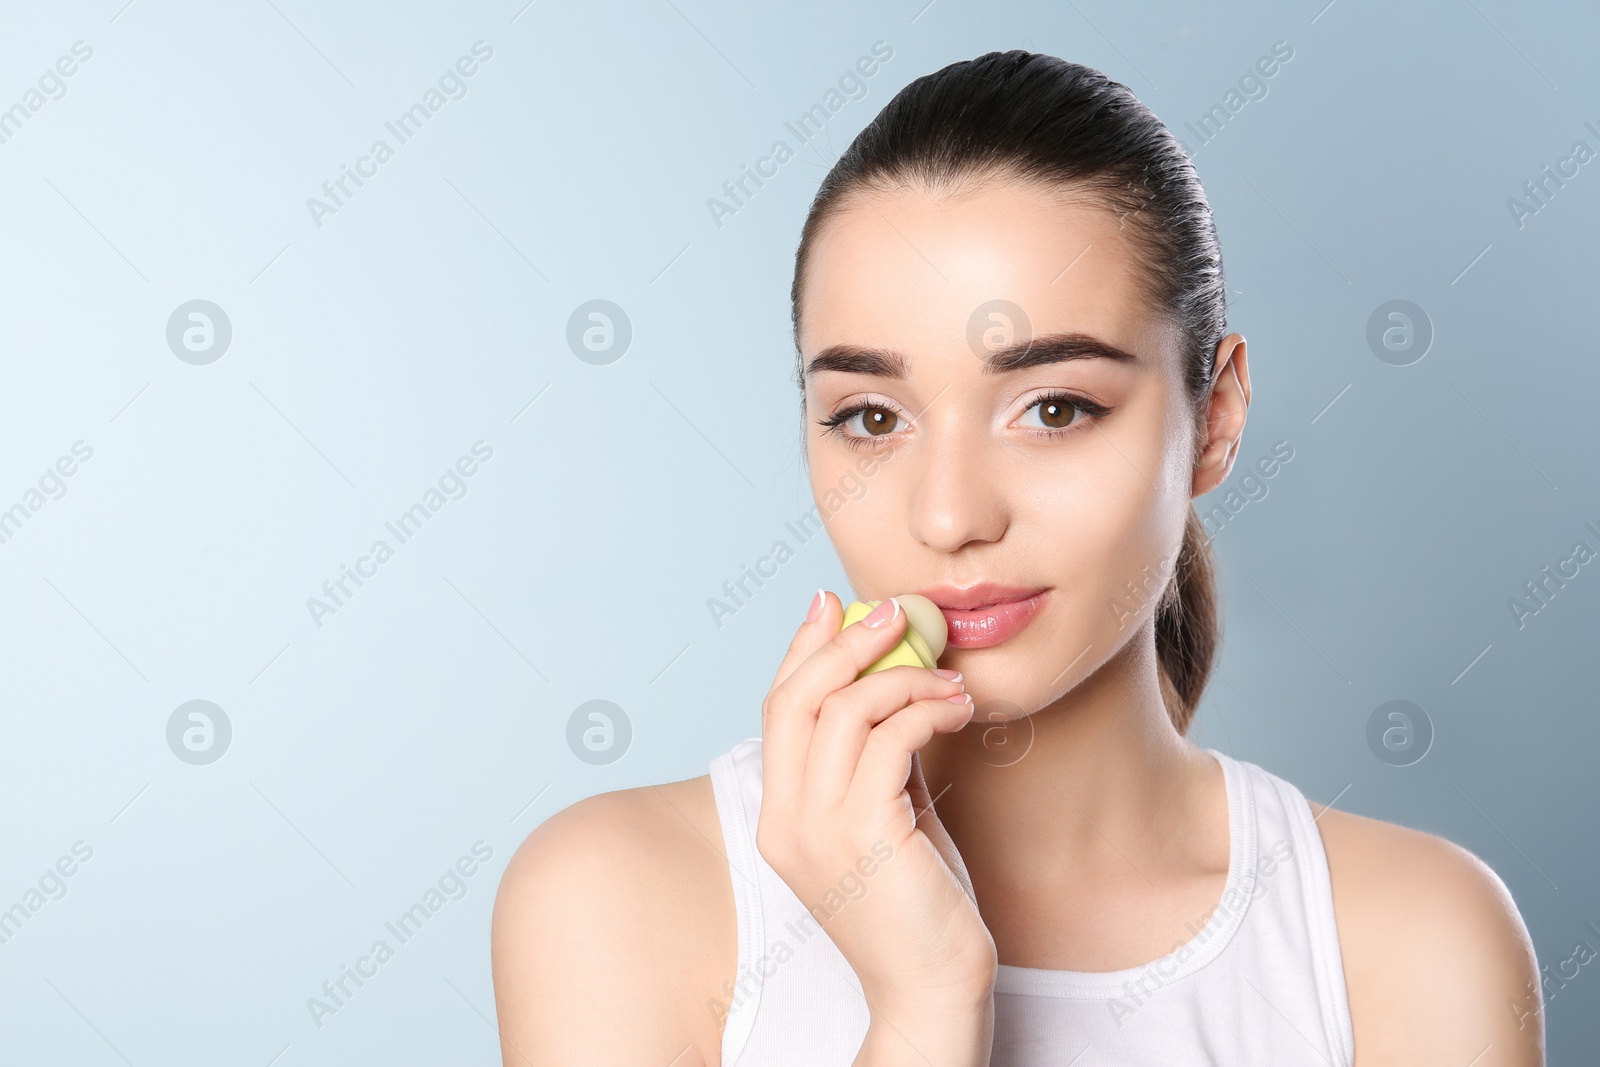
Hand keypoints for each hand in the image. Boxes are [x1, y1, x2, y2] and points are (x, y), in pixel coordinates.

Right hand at [757, 590, 998, 1017]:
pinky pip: (889, 738)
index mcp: (780, 816)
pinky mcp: (864, 835)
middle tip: (895, 611)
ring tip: (949, 677)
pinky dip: (925, 708)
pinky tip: (957, 708)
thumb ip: (878, 758)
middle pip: (795, 698)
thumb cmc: (920, 908)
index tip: (834, 604)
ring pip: (843, 709)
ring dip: (903, 675)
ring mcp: (818, 829)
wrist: (933, 990)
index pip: (777, 709)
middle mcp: (786, 819)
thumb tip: (895, 686)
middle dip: (844, 642)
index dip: (802, 649)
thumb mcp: (889, 817)